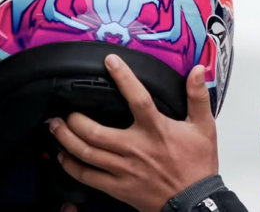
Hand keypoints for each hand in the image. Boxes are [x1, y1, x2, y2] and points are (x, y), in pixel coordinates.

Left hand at [50, 54, 217, 211]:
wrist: (194, 201)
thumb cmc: (197, 164)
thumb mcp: (203, 127)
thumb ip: (198, 97)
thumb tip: (198, 71)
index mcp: (156, 130)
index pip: (137, 98)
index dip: (123, 77)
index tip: (110, 61)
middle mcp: (136, 148)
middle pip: (95, 132)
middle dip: (75, 119)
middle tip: (66, 109)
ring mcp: (124, 169)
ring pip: (86, 153)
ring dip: (66, 139)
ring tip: (56, 126)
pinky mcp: (118, 187)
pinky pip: (88, 177)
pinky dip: (71, 166)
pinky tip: (63, 157)